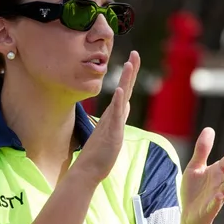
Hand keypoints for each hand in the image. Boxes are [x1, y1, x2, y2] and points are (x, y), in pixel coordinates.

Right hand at [76, 51, 139, 183]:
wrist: (88, 170)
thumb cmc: (99, 154)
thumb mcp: (114, 131)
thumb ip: (118, 116)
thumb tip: (125, 104)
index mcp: (114, 115)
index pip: (124, 91)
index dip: (129, 76)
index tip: (133, 60)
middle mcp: (112, 115)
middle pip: (123, 89)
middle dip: (130, 71)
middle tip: (135, 53)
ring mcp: (111, 123)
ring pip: (120, 98)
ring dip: (125, 81)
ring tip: (129, 64)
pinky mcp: (111, 133)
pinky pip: (114, 115)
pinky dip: (117, 102)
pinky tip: (119, 90)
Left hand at [179, 128, 223, 223]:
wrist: (189, 216)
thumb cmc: (194, 192)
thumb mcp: (195, 167)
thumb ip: (202, 150)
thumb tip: (210, 128)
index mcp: (218, 172)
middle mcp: (220, 183)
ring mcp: (216, 197)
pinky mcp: (209, 209)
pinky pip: (214, 205)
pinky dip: (217, 200)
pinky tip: (219, 195)